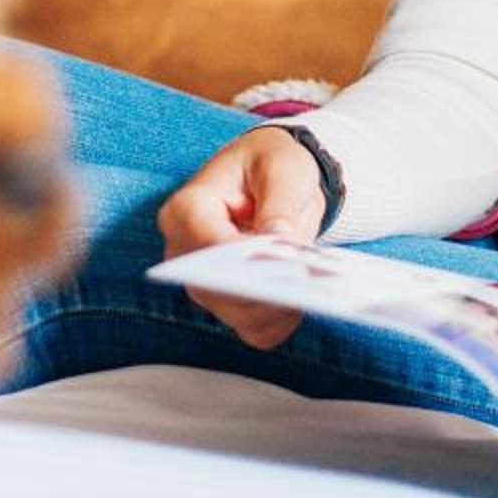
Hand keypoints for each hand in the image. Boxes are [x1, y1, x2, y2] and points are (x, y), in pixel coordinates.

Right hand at [157, 126, 329, 350]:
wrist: (274, 180)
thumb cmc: (270, 165)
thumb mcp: (282, 167)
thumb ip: (280, 200)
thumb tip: (280, 238)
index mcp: (186, 209)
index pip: (204, 239)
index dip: (240, 253)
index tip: (279, 254)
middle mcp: (186, 253)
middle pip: (217, 289)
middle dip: (263, 288)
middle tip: (305, 278)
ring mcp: (207, 285)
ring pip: (238, 316)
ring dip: (279, 307)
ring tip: (312, 287)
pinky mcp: (232, 306)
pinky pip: (256, 332)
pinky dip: (282, 322)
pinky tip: (304, 300)